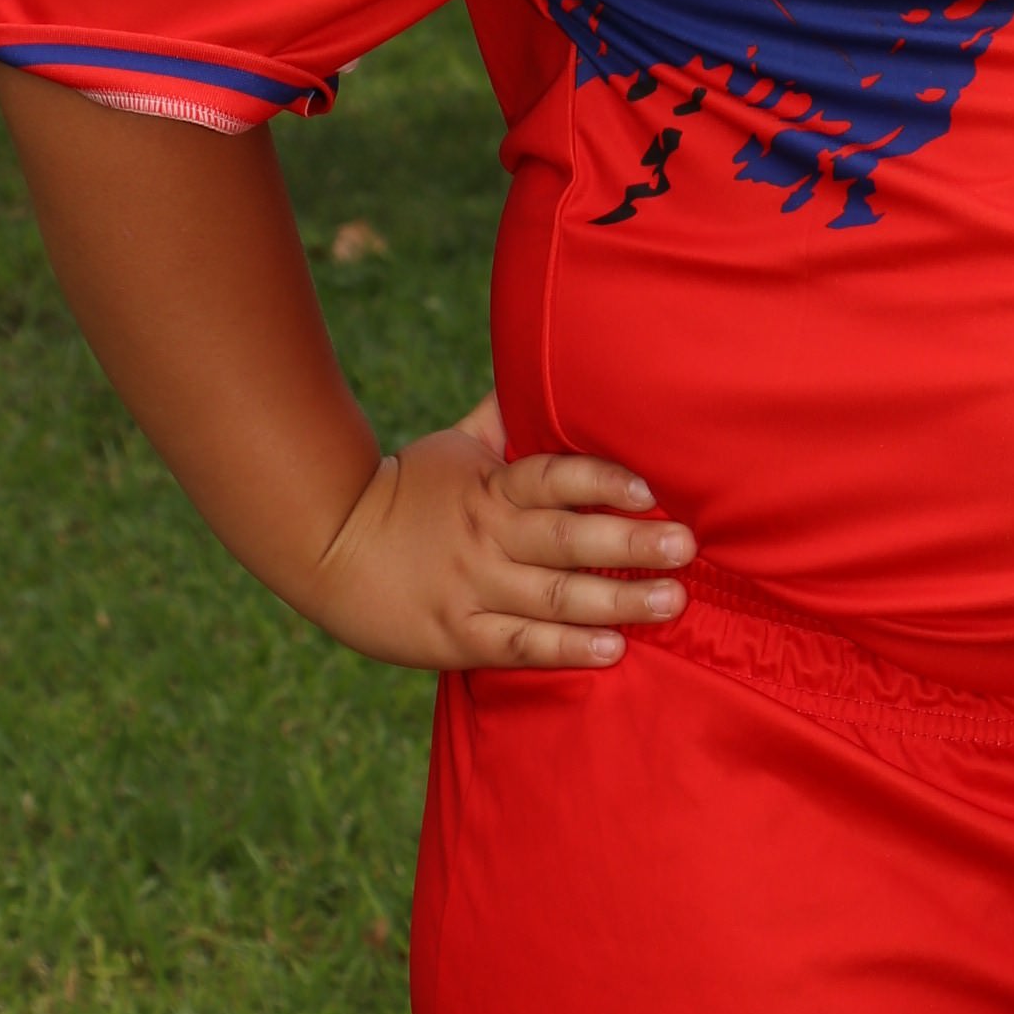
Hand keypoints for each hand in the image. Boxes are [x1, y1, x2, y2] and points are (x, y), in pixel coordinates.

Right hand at [304, 392, 693, 669]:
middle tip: (688, 547)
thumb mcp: (453, 446)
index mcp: (491, 487)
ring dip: (618, 600)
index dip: (600, 481)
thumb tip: (540, 363)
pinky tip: (612, 650)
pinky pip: (521, 644)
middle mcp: (488, 537)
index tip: (649, 490)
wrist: (325, 547)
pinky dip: (567, 648)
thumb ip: (504, 418)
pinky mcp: (459, 637)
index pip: (551, 477)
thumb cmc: (403, 491)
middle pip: (566, 538)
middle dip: (630, 543)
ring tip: (672, 600)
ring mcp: (474, 589)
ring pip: (555, 595)